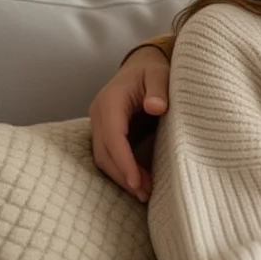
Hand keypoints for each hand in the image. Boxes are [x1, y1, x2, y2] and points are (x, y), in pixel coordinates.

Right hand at [88, 45, 168, 201]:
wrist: (142, 65)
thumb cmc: (153, 70)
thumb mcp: (160, 74)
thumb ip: (159, 89)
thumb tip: (156, 107)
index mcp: (110, 101)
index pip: (113, 136)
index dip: (123, 161)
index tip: (137, 181)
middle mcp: (99, 115)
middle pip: (104, 152)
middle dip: (122, 175)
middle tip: (145, 193)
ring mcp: (100, 124)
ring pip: (103, 158)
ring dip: (121, 177)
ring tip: (144, 194)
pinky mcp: (107, 132)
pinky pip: (110, 155)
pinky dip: (122, 170)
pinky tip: (139, 183)